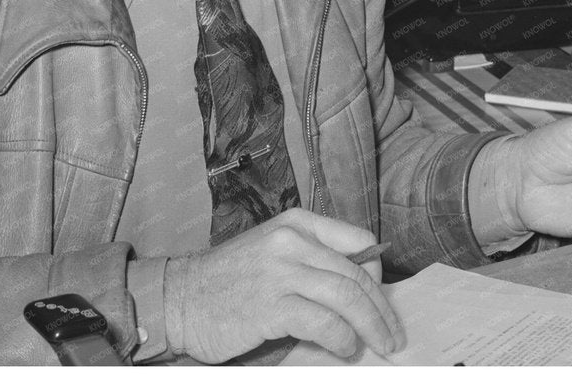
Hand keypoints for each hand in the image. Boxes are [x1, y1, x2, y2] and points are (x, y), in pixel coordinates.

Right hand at [163, 209, 404, 363]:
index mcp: (297, 223)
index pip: (360, 242)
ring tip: (378, 346)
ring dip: (371, 327)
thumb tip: (357, 291)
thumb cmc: (228, 281)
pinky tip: (345, 348)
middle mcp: (292, 240)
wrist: (179, 299)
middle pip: (358, 274)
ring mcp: (281, 270)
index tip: (381, 302)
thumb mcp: (272, 253)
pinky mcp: (271, 304)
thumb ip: (310, 261)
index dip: (378, 275)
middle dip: (382, 309)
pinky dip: (343, 338)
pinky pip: (324, 322)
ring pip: (348, 296)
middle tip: (392, 334)